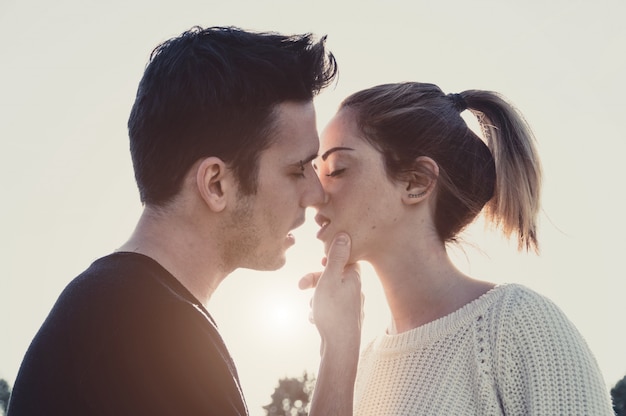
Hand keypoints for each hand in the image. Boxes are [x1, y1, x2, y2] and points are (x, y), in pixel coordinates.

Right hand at [299, 233, 362, 353]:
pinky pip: (330, 309)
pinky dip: (320, 311)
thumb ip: (336, 257)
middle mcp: (357, 291)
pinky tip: (314, 320)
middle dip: (315, 281)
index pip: (344, 258)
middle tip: (300, 286)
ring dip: (316, 298)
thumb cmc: (333, 312)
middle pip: (334, 277)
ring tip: (312, 309)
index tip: (319, 262)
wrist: (341, 348)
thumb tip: (345, 234)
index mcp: (355, 278)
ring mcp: (353, 307)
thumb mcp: (330, 279)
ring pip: (329, 294)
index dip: (328, 258)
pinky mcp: (347, 321)